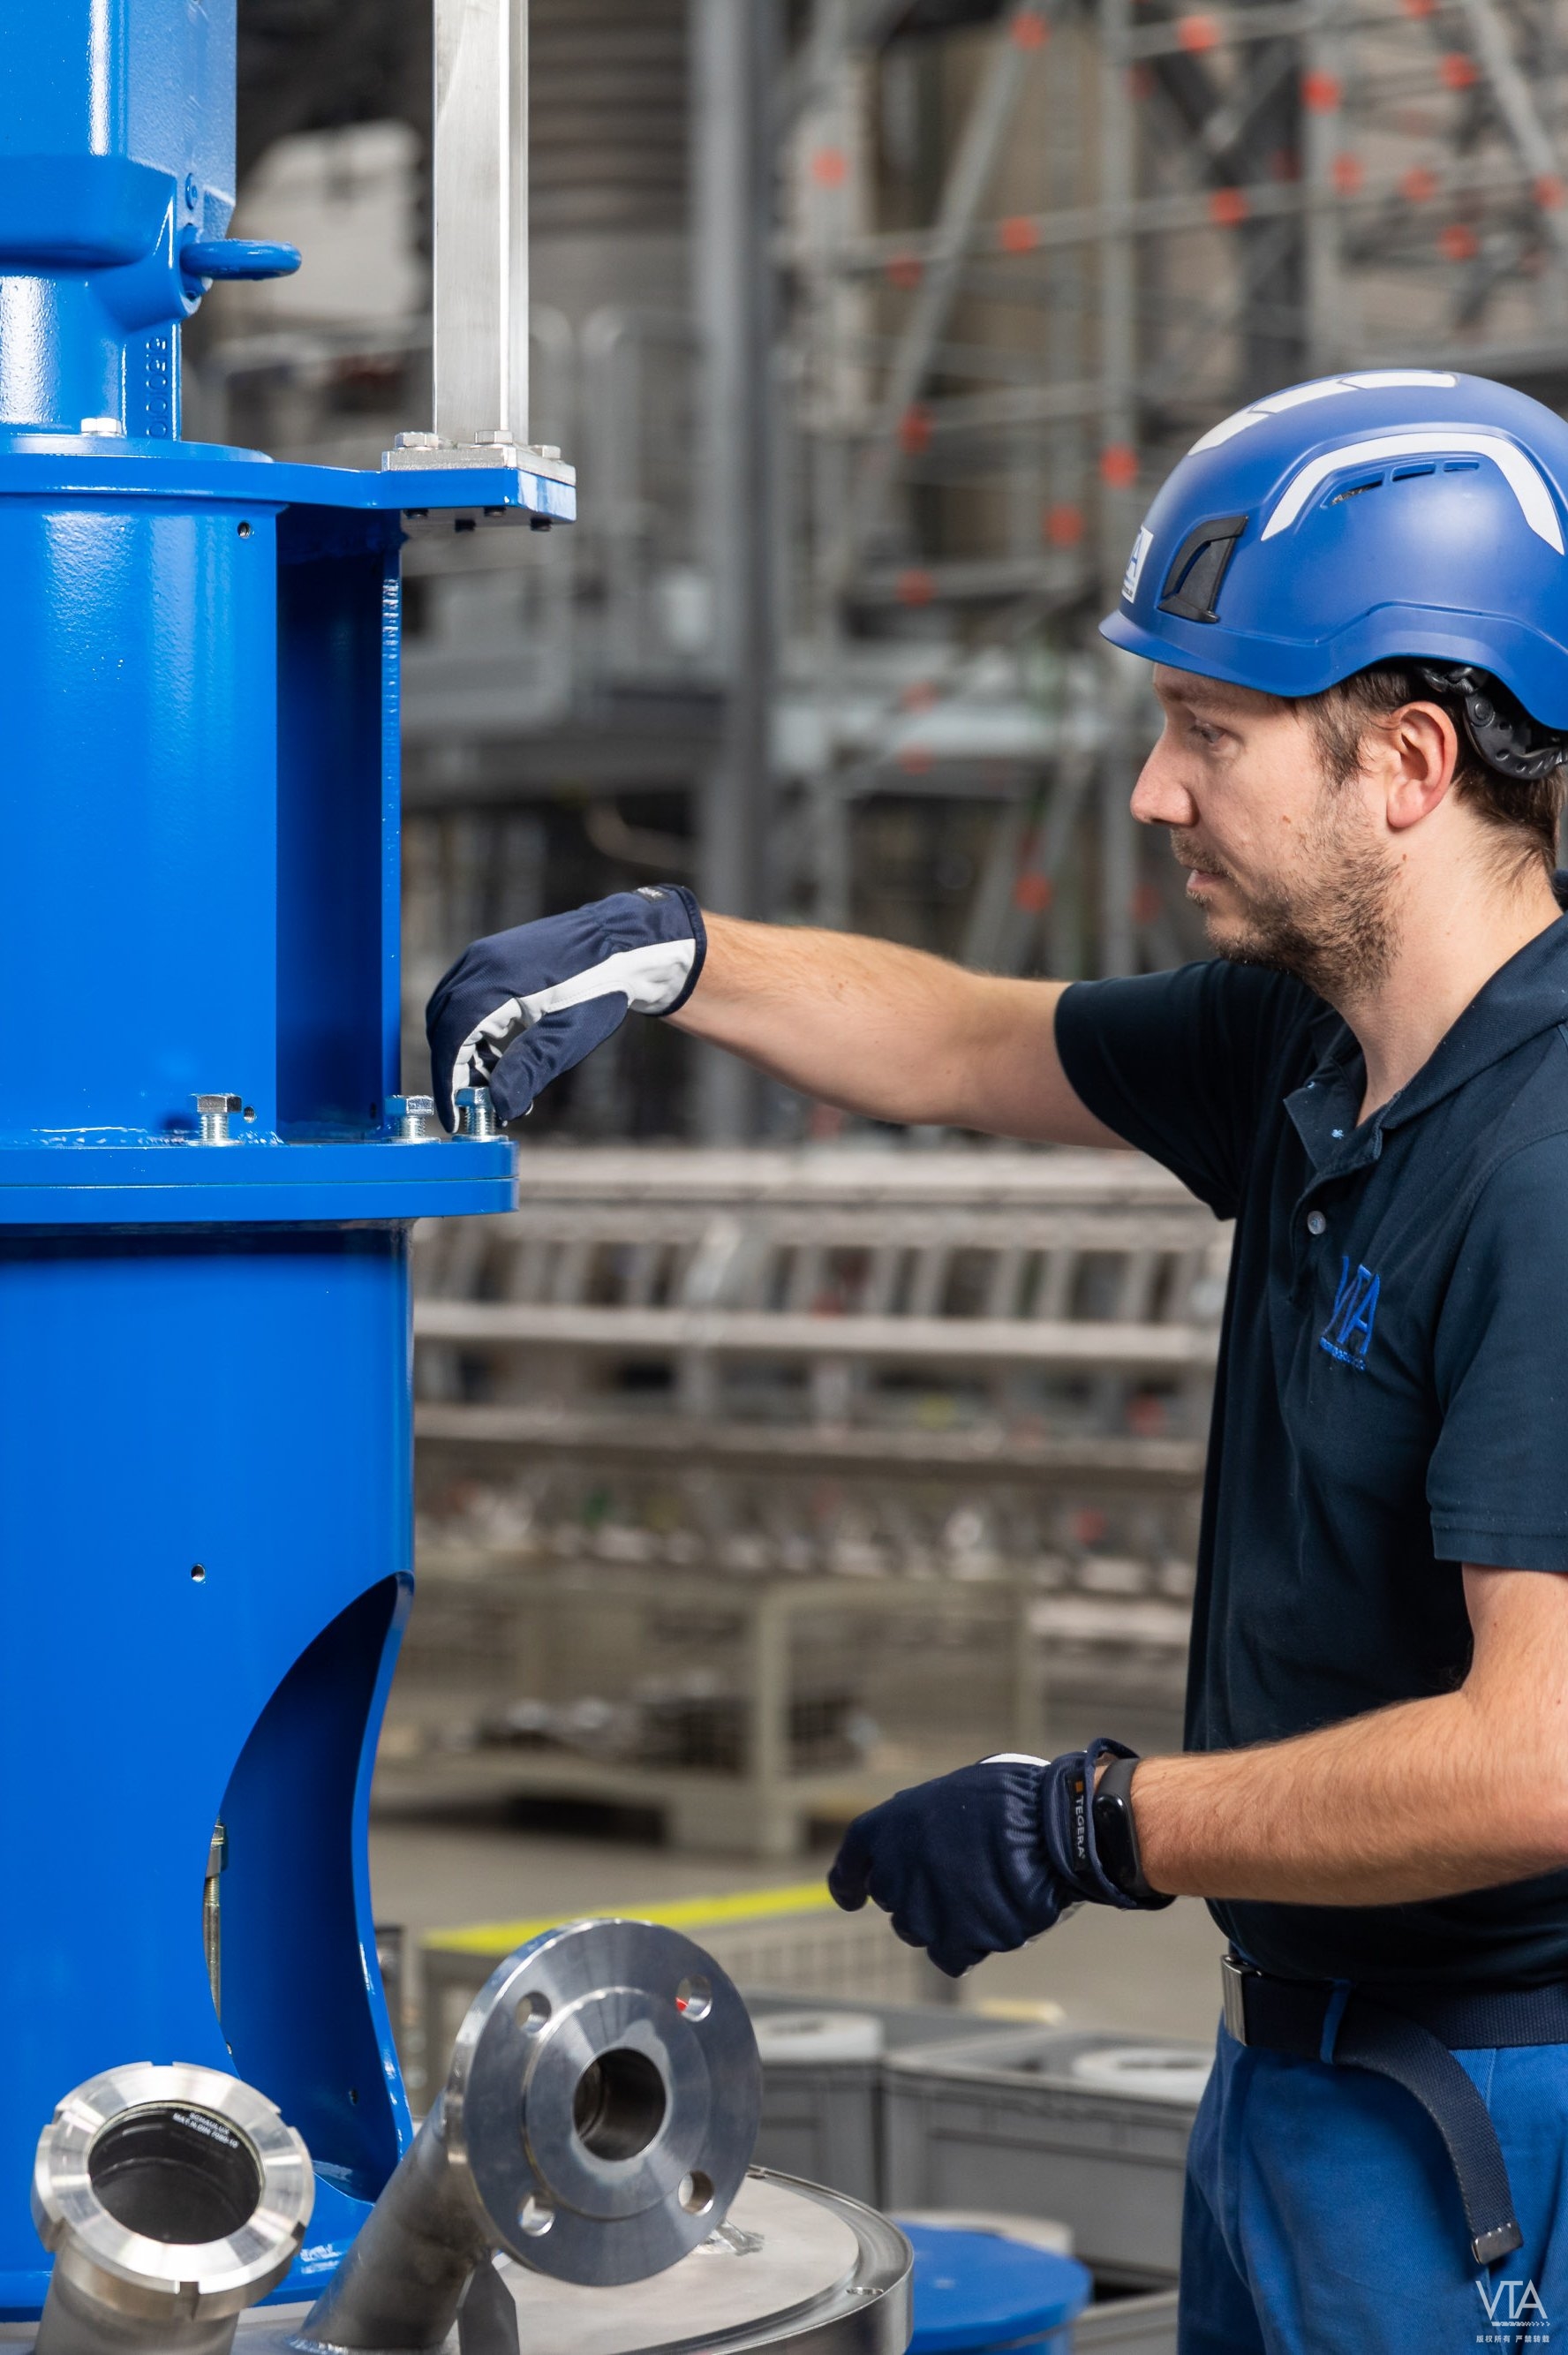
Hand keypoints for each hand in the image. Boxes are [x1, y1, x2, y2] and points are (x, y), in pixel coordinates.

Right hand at [426, 887, 705, 1129]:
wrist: (621, 943)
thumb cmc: (600, 988)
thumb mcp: (567, 1036)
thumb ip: (529, 1070)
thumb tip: (499, 1108)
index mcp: (494, 981)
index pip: (451, 1039)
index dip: (448, 1082)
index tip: (454, 1119)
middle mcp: (479, 962)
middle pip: (443, 1026)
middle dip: (455, 1070)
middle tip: (477, 1105)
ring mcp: (482, 956)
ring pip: (449, 1013)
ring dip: (462, 1051)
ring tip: (494, 1081)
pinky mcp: (490, 957)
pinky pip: (463, 999)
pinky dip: (470, 1031)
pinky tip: (497, 1052)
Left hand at [827, 1743, 1147, 1977]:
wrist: (1049, 1824)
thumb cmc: (1010, 1796)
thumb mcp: (951, 1794)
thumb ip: (925, 1827)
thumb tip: (927, 1848)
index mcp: (885, 1827)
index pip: (850, 1865)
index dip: (848, 1883)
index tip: (852, 1897)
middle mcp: (893, 1872)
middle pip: (894, 1902)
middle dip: (917, 1894)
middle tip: (958, 1877)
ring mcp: (922, 1911)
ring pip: (920, 1931)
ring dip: (945, 1919)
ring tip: (985, 1892)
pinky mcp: (955, 1941)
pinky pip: (951, 1956)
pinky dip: (969, 1944)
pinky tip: (992, 1921)